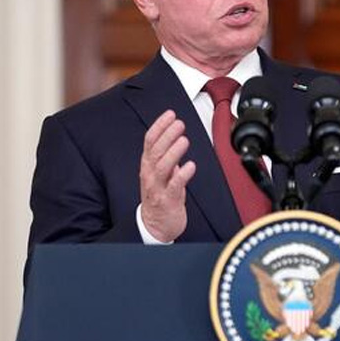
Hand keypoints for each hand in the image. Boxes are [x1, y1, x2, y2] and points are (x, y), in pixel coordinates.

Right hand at [139, 110, 195, 241]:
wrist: (155, 226)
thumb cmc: (160, 197)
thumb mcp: (161, 173)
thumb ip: (166, 156)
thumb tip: (175, 137)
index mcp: (148, 165)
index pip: (149, 141)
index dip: (159, 126)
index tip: (170, 114)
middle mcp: (150, 174)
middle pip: (155, 151)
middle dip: (167, 135)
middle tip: (179, 123)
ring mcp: (158, 188)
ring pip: (163, 166)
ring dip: (173, 152)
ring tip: (184, 140)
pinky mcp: (168, 200)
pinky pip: (174, 186)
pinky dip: (182, 174)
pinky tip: (190, 165)